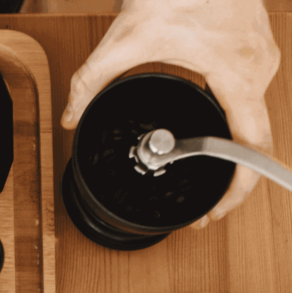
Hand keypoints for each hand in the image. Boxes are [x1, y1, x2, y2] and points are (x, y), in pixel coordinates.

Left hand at [62, 0, 280, 225]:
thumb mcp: (124, 40)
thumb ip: (91, 83)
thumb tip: (72, 116)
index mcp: (236, 75)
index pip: (251, 148)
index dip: (236, 189)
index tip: (215, 210)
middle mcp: (258, 69)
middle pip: (252, 138)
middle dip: (226, 173)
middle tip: (200, 200)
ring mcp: (261, 57)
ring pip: (250, 116)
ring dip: (225, 144)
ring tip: (199, 168)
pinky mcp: (253, 48)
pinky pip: (245, 95)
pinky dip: (226, 117)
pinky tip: (205, 127)